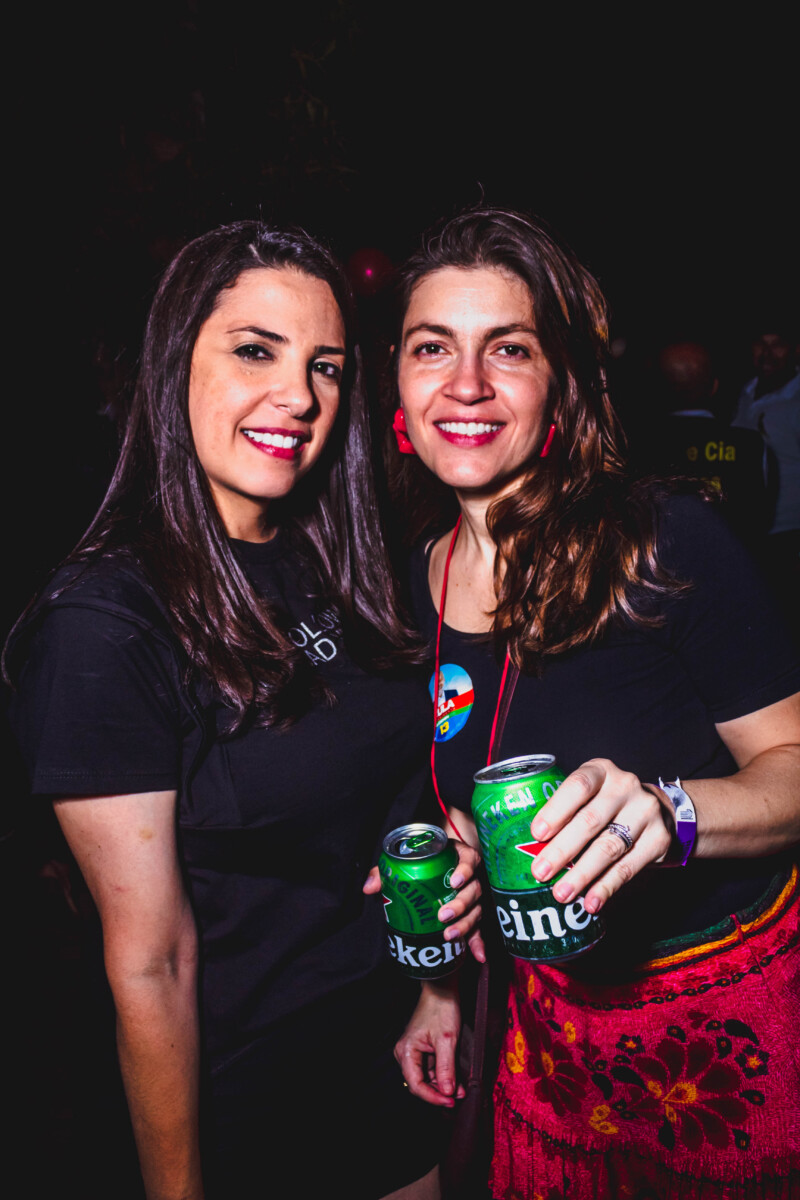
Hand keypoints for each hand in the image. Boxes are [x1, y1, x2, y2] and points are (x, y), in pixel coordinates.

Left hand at [363, 840, 484, 961]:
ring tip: (448, 934)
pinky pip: (479, 929)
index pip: (470, 859)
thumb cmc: (418, 864)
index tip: (454, 881)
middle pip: (473, 889)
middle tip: (442, 914)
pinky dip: (479, 943)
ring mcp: (473, 897)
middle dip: (460, 904)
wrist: (428, 874)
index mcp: (457, 857)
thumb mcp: (402, 864)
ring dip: (465, 923)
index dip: (465, 870)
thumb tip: (369, 887)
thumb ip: (386, 872)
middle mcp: (470, 877)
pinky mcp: (472, 915)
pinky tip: (478, 955)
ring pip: (476, 910)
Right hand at [394, 980, 462, 1105]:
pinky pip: (431, 1068)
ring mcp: (414, 1051)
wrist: (443, 989)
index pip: (416, 1085)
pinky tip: (456, 1080)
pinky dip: (443, 1075)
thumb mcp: (447, 1040)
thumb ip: (446, 1068)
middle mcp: (406, 1053)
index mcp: (406, 1051)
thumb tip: (448, 1092)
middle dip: (439, 1092)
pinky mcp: (423, 1049)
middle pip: (420, 1083)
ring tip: (460, 1090)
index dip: (432, 1097)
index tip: (450, 1101)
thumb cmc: (442, 1009)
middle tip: (457, 1098)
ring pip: (426, 1077)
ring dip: (443, 1085)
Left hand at [527, 758, 672, 912]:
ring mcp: (645, 812)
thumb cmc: (607, 802)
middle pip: (590, 821)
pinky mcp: (659, 839)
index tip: (537, 834)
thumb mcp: (589, 794)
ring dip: (582, 874)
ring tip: (562, 893)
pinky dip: (606, 887)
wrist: (658, 808)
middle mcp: (625, 787)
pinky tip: (591, 902)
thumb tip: (532, 850)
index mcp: (601, 771)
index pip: (578, 786)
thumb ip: (566, 813)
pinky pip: (628, 868)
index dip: (556, 810)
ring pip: (608, 847)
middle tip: (541, 872)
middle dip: (562, 850)